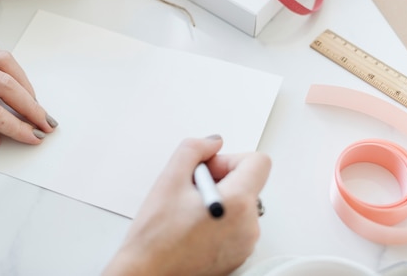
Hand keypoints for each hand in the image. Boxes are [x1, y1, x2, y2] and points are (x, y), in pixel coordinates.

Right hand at [104, 135, 270, 275]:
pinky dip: (220, 219)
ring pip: (241, 204)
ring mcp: (245, 244)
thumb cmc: (155, 236)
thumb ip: (194, 149)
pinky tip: (194, 226)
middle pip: (248, 183)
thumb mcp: (169, 178)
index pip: (258, 162)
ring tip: (189, 211)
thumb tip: (213, 143)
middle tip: (191, 190)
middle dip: (221, 179)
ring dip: (220, 199)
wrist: (148, 273)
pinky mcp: (238, 256)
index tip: (209, 168)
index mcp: (237, 203)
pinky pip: (237, 225)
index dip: (230, 159)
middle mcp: (248, 226)